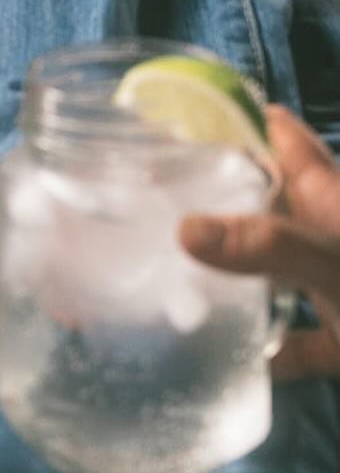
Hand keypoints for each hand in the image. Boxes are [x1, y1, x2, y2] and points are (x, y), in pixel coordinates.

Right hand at [179, 105, 339, 379]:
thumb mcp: (339, 270)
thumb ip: (271, 248)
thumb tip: (184, 228)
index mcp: (333, 198)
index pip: (281, 135)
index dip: (233, 114)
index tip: (172, 112)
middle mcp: (334, 233)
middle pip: (272, 197)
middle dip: (219, 192)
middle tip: (151, 194)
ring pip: (281, 265)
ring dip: (239, 266)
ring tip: (173, 268)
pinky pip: (301, 338)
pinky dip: (273, 348)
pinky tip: (240, 361)